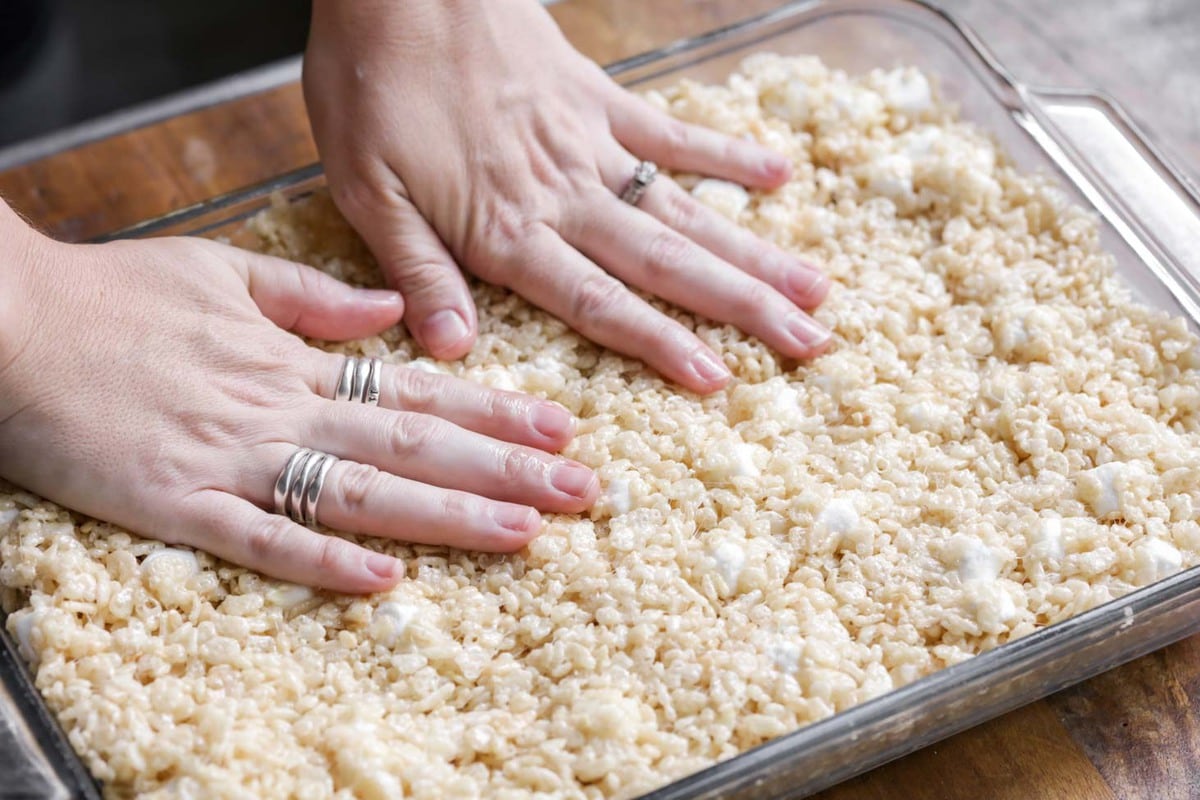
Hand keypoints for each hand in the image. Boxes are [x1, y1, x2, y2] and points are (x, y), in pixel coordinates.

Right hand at [0, 222, 597, 593]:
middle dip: (503, 468)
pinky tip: (384, 581)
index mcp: (293, 360)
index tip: (562, 428)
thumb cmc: (113, 295)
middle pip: (412, 446)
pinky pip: (260, 540)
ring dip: (445, 513)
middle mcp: (280, 410)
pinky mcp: (176, 505)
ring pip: (359, 492)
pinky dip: (321, 561)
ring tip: (522, 532)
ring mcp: (231, 459)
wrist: (10, 323)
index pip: (417, 392)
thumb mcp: (222, 273)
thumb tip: (390, 314)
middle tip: (580, 490)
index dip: (495, 411)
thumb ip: (311, 299)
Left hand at [304, 0, 830, 394]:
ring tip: (813, 287)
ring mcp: (592, 145)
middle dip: (741, 309)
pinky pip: (673, 132)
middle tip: (809, 343)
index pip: (597, 301)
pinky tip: (778, 175)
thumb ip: (418, 269)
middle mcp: (566, 195)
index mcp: (508, 228)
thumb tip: (454, 348)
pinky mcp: (600, 98)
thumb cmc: (374, 86)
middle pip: (667, 262)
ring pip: (684, 210)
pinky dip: (726, 154)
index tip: (721, 379)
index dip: (660, 343)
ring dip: (751, 251)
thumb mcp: (368, 191)